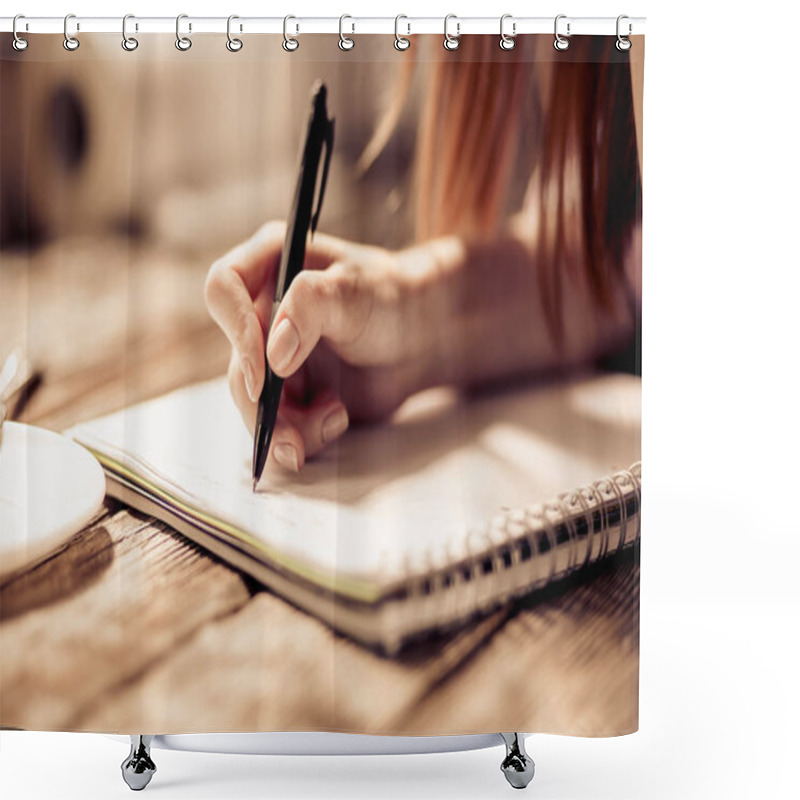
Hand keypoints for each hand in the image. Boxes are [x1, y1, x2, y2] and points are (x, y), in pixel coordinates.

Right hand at [204, 222, 425, 472]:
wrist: (423, 339)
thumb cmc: (392, 298)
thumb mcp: (355, 290)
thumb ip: (312, 307)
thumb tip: (273, 354)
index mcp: (269, 264)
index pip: (223, 289)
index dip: (235, 331)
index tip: (264, 374)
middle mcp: (262, 311)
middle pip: (237, 362)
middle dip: (263, 405)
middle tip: (292, 434)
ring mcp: (273, 355)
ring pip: (253, 403)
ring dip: (287, 427)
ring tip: (335, 420)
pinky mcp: (288, 392)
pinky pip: (278, 424)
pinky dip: (304, 434)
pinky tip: (338, 417)